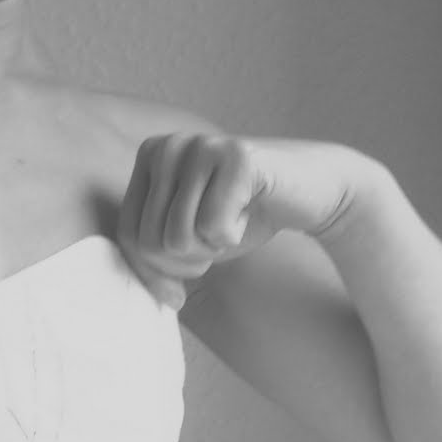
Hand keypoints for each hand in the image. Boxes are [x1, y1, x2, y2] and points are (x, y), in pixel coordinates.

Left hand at [116, 132, 370, 309]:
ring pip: (178, 238)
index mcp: (148, 157)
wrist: (312, 190)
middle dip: (189, 259)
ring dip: (212, 246)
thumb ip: (158, 260)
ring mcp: (200, 146)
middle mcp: (168, 146)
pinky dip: (235, 234)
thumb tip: (162, 296)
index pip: (128, 234)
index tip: (183, 283)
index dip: (156, 272)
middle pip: (151, 242)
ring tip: (232, 220)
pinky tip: (249, 210)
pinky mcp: (236, 156)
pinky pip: (213, 227)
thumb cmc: (242, 215)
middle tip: (218, 236)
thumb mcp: (188, 240)